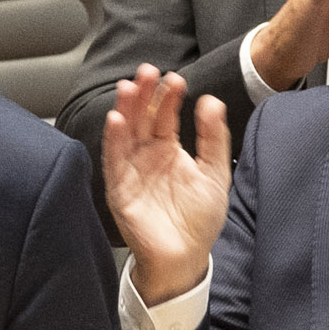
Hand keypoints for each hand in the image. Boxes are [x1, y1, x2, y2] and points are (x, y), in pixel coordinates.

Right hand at [95, 67, 231, 300]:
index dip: (168, 97)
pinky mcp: (120, 190)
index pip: (164, 115)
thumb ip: (213, 138)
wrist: (187, 258)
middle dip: (144, 94)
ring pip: (125, 133)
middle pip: (141, 118)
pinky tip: (116, 120)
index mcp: (167, 150)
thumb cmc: (199, 219)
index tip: (175, 79)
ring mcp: (131, 171)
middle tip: (148, 71)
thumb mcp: (215, 173)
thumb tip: (211, 101)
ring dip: (125, 109)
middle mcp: (146, 156)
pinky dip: (113, 140)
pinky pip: (114, 161)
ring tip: (129, 87)